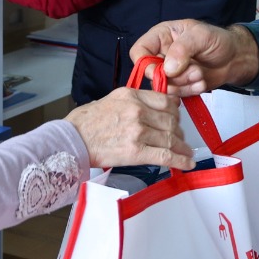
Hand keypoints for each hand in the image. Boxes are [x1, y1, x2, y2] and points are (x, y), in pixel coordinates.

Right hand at [66, 88, 194, 169]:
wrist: (72, 140)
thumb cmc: (86, 122)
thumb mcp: (111, 99)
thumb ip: (134, 101)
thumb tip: (152, 108)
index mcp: (131, 95)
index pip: (165, 100)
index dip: (175, 111)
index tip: (177, 118)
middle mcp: (137, 110)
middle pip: (171, 120)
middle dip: (179, 131)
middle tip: (180, 138)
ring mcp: (138, 131)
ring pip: (171, 138)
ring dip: (181, 147)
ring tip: (186, 152)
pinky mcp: (136, 151)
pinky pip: (165, 155)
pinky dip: (180, 160)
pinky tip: (187, 163)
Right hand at [129, 19, 258, 96]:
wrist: (235, 58)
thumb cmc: (218, 40)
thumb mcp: (201, 36)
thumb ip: (183, 48)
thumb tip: (168, 68)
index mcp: (161, 36)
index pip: (139, 51)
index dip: (145, 64)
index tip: (161, 71)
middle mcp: (161, 55)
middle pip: (150, 73)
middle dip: (173, 77)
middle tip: (194, 72)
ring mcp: (169, 72)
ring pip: (163, 86)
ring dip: (183, 84)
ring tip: (200, 75)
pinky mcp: (178, 86)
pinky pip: (175, 95)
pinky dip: (189, 91)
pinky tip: (202, 83)